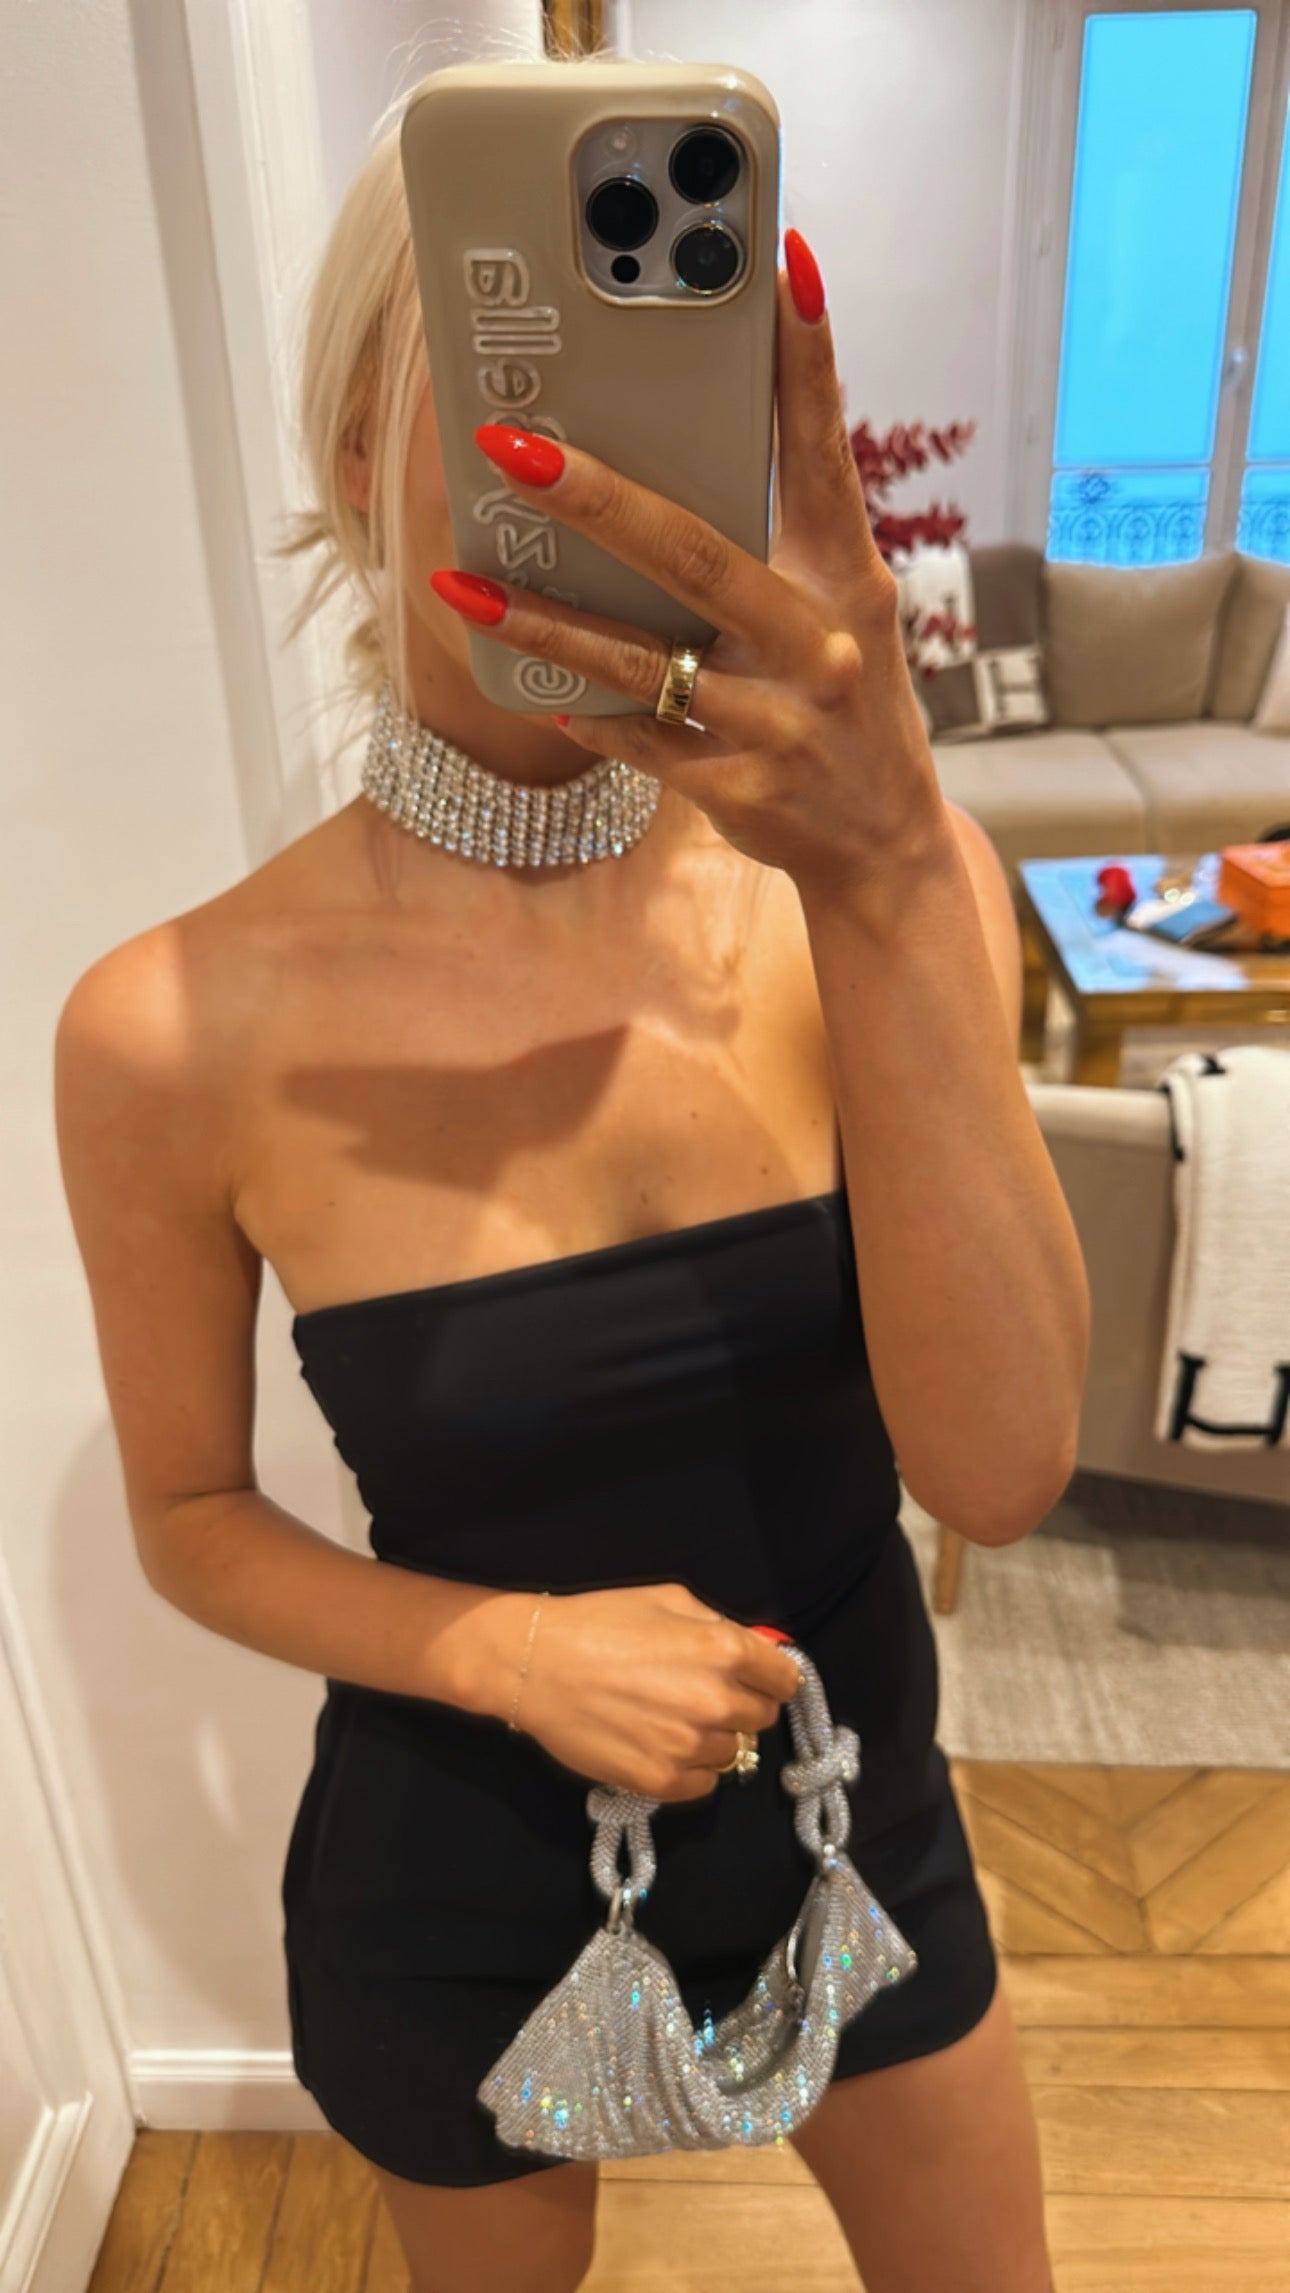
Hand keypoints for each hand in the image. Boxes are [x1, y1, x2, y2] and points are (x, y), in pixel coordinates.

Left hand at [428, 227, 949, 905]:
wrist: (884, 842)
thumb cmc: (842, 698)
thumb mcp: (838, 606)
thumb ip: (774, 534)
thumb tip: (672, 449)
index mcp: (846, 573)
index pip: (822, 448)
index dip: (806, 357)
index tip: (779, 264)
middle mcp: (821, 641)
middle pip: (694, 556)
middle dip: (596, 500)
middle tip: (509, 447)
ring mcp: (782, 721)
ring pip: (642, 663)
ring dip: (544, 626)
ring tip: (462, 583)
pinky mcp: (743, 788)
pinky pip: (643, 743)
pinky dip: (589, 717)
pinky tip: (538, 694)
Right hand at [473, 1581, 803, 1801]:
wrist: (537, 1663)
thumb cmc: (601, 1621)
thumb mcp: (668, 1600)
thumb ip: (719, 1627)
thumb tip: (755, 1651)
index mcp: (726, 1650)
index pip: (785, 1680)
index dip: (770, 1679)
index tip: (755, 1681)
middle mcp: (717, 1701)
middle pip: (761, 1718)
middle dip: (740, 1706)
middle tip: (701, 1696)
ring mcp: (690, 1746)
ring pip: (732, 1753)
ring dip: (712, 1739)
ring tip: (671, 1719)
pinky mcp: (662, 1781)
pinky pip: (704, 1785)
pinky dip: (691, 1769)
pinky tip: (662, 1746)